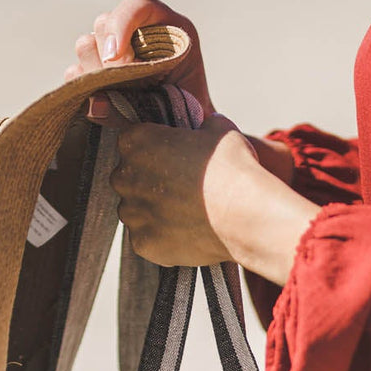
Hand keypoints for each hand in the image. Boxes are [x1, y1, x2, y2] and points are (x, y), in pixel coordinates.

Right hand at [62, 0, 213, 120]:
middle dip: (108, 58)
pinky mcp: (95, 72)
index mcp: (166, 26)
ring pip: (85, 44)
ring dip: (95, 72)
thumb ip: (147, 99)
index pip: (137, 5)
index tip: (116, 59)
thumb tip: (96, 105)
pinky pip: (74, 72)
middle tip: (123, 86)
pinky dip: (83, 88)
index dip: (122, 25)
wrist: (186, 128)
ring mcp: (112, 49)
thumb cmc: (193, 111)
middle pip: (104, 23)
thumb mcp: (185, 101)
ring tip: (116, 95)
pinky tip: (103, 103)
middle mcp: (135, 31)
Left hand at [109, 114, 316, 285]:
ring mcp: (132, 213)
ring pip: (135, 210)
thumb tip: (204, 127)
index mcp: (136, 140)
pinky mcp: (142, 244)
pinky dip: (162, 238)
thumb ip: (200, 125)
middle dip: (149, 181)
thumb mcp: (219, 129)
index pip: (133, 141)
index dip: (155, 149)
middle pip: (129, 177)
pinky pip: (146, 239)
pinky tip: (186, 233)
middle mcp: (124, 176)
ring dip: (153, 210)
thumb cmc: (232, 168)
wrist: (246, 216)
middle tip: (181, 188)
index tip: (174, 157)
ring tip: (186, 213)